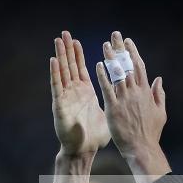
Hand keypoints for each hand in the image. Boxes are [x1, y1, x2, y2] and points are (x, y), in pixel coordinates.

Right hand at [50, 30, 109, 156]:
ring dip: (61, 55)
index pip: (83, 68)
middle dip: (69, 49)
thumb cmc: (96, 136)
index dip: (81, 54)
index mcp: (86, 92)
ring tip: (58, 39)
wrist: (84, 150)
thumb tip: (130, 95)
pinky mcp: (60, 105)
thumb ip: (117, 100)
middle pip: (71, 66)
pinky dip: (55, 73)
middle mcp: (75, 92)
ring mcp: (67, 97)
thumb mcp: (110, 113)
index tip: (78, 39)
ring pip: (63, 72)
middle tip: (65, 32)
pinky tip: (53, 60)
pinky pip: (57, 86)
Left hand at [94, 31, 168, 169]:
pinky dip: (102, 76)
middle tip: (115, 35)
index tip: (127, 42)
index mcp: (146, 92)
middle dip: (121, 49)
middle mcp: (135, 92)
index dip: (133, 52)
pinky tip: (97, 65)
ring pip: (117, 74)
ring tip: (105, 45)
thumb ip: (159, 94)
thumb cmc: (151, 132)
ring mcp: (124, 99)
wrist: (141, 148)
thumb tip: (159, 79)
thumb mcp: (160, 112)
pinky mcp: (113, 108)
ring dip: (111, 58)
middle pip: (127, 66)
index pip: (139, 67)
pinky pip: (107, 89)